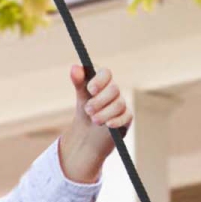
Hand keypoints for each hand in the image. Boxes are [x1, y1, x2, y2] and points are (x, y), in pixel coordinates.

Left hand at [59, 64, 131, 184]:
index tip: (91, 89)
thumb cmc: (86, 110)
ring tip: (94, 120)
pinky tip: (108, 125)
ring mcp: (121, 104)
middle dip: (99, 100)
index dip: (99, 80)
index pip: (106, 73)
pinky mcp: (126, 118)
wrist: (89, 134)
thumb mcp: (81, 96)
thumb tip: (74, 67)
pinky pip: (126, 117)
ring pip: (119, 104)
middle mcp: (114, 90)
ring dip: (105, 113)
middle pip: (114, 89)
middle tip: (88, 109)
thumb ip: (79, 82)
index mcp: (103, 81)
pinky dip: (117, 120)